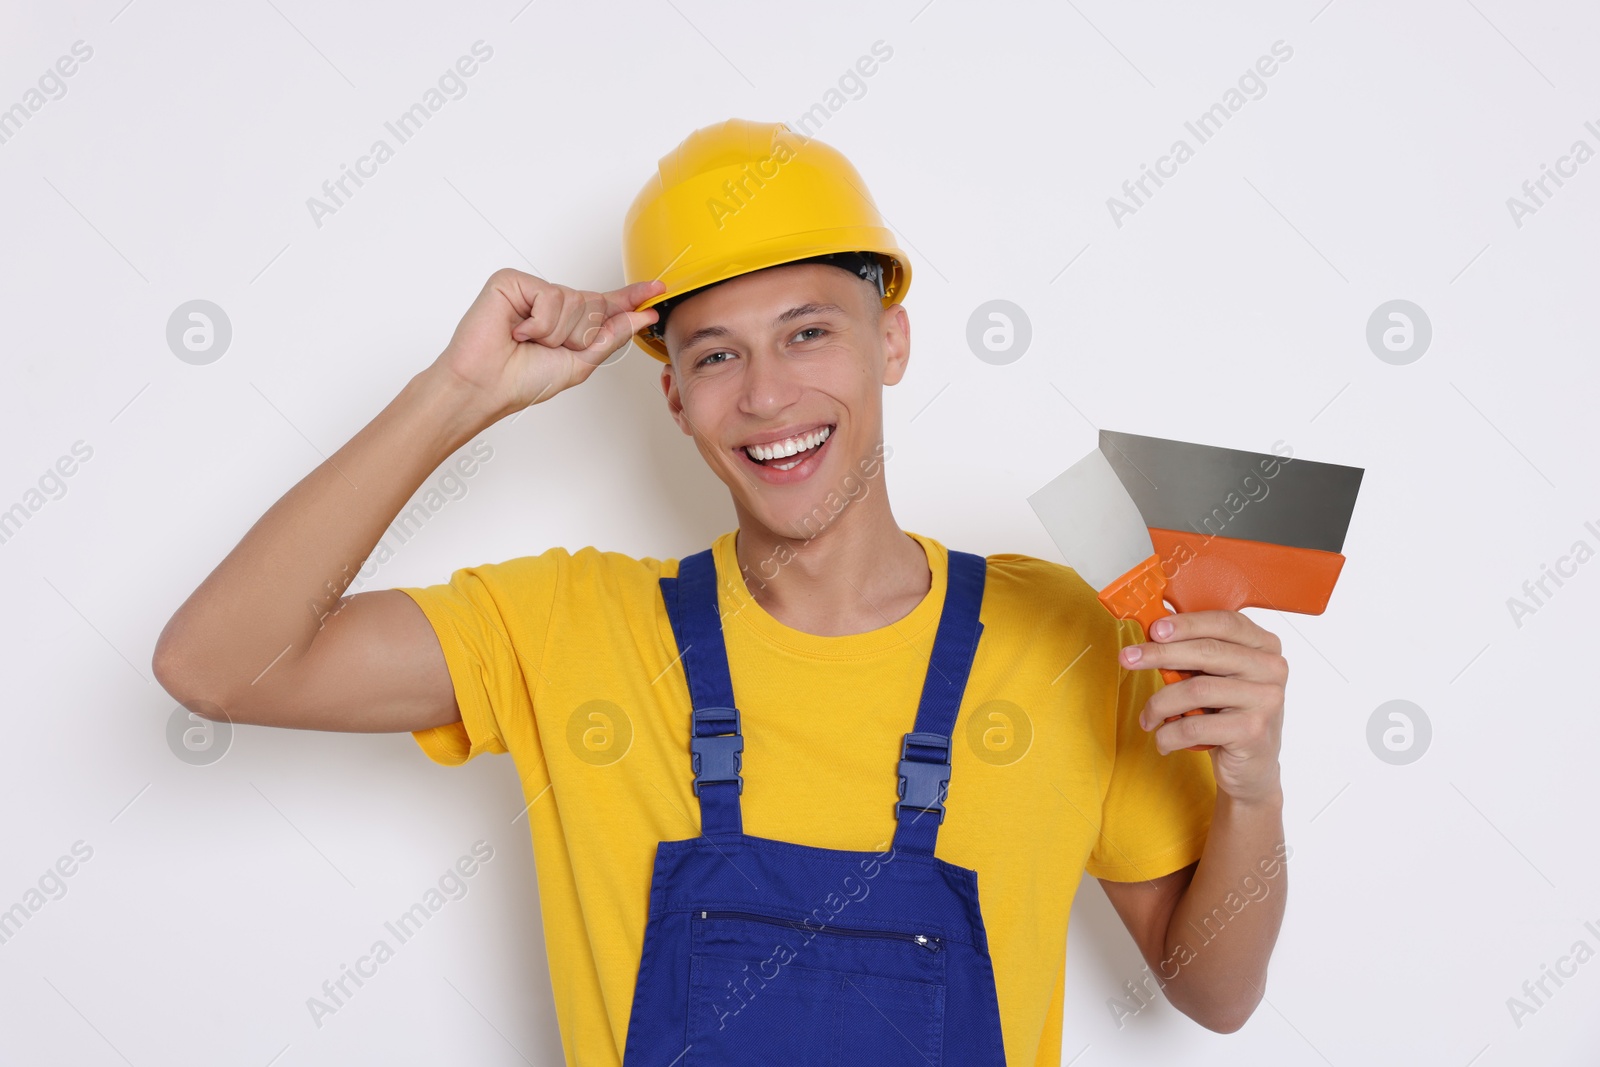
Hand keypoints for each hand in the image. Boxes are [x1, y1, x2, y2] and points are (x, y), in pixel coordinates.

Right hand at [434, 269, 664, 418]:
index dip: (631, 297)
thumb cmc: (523, 380)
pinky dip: (539, 322)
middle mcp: (551, 303)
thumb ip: (612, 336)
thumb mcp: (581, 362)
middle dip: (579, 334)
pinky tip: (517, 331)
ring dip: (556, 332)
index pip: (605, 304)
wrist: (486, 387)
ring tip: (529, 342)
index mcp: (568, 322)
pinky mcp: (512, 281)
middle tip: (547, 348)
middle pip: (594, 304)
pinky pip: (550, 296)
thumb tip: (642, 316)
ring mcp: (531, 289)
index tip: (656, 289)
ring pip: (574, 300)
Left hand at [1120, 610, 1285, 803]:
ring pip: (1195, 690)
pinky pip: (1194, 726)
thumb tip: (1155, 632)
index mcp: (1265, 646)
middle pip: (1207, 651)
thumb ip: (1196, 652)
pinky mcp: (1252, 732)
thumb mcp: (1218, 676)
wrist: (1251, 767)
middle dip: (1159, 654)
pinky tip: (1163, 739)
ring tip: (1147, 717)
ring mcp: (1266, 700)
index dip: (1186, 623)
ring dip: (1159, 704)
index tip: (1154, 629)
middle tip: (1128, 659)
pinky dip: (1168, 734)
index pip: (1224, 622)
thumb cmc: (1229, 714)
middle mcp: (1272, 669)